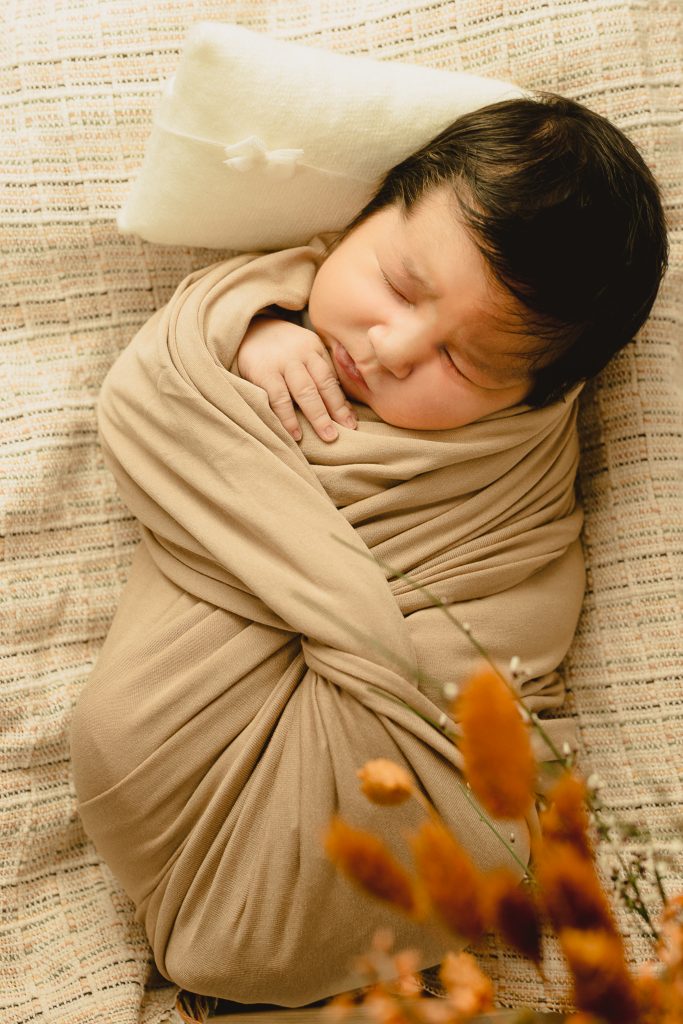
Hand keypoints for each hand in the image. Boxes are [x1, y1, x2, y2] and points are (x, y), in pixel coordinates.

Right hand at [237, 316, 357, 441]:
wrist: (246, 330)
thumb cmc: (281, 349)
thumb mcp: (303, 351)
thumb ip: (322, 372)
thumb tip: (346, 410)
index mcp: (314, 348)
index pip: (331, 378)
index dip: (342, 402)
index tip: (351, 422)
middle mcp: (300, 353)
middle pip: (322, 384)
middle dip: (335, 410)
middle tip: (346, 430)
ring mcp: (282, 362)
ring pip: (304, 391)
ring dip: (317, 415)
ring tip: (327, 436)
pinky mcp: (263, 372)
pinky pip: (279, 398)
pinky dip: (288, 417)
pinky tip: (296, 434)